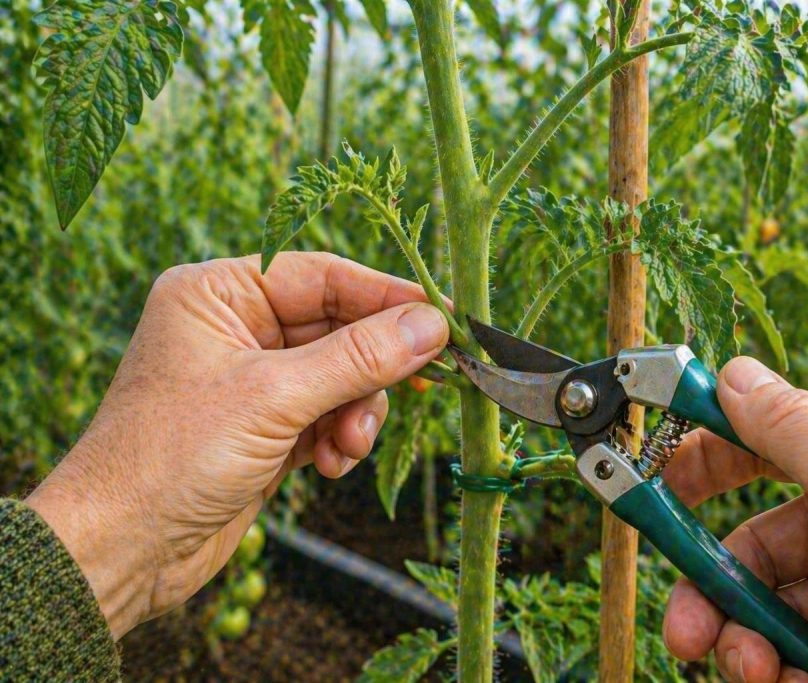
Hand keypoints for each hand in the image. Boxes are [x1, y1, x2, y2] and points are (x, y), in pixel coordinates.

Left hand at [26, 253, 448, 639]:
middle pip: (339, 329)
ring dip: (356, 413)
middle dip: (370, 370)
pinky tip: (326, 466)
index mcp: (219, 294)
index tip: (444, 320)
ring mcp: (252, 381)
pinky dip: (339, 439)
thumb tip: (432, 325)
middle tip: (419, 388)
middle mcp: (236, 328)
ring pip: (341, 377)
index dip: (386, 298)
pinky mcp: (265, 427)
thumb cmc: (173, 457)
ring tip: (345, 446)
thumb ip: (358, 358)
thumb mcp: (274, 398)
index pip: (323, 276)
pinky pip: (328, 416)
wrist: (121, 551)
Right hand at [661, 357, 807, 682]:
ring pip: (773, 607)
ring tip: (747, 667)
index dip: (708, 456)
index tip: (655, 477)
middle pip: (758, 544)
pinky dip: (785, 673)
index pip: (769, 439)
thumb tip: (730, 375)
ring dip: (744, 641)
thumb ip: (786, 423)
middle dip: (714, 588)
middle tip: (686, 629)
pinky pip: (803, 654)